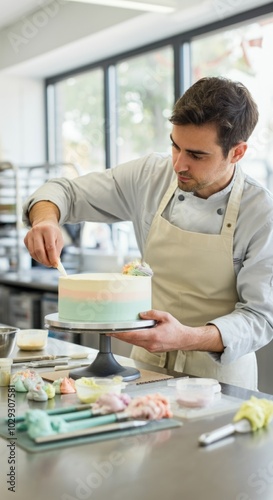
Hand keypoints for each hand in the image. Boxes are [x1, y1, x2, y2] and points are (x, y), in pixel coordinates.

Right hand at [24, 221, 63, 267]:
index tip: (55, 264)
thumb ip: (57, 251)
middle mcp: (37, 231)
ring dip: (40, 260)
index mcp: (48, 230)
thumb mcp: (59, 240)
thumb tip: (55, 262)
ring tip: (47, 262)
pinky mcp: (25, 239)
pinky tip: (42, 257)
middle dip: (45, 260)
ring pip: (33, 252)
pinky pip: (30, 252)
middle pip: (39, 250)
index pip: (49, 247)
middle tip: (50, 265)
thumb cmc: (53, 233)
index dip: (52, 257)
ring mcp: (29, 235)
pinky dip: (36, 257)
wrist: (44, 224)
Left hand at [109, 309, 223, 352]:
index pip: (133, 335)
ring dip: (124, 338)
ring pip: (134, 343)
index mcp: (153, 336)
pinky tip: (128, 335)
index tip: (113, 332)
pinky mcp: (151, 349)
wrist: (184, 340)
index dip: (121, 334)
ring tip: (116, 333)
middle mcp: (150, 344)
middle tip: (109, 332)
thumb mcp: (165, 317)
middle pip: (130, 341)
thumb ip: (152, 314)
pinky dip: (132, 340)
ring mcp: (150, 348)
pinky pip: (139, 344)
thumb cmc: (176, 329)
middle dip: (119, 336)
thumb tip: (141, 314)